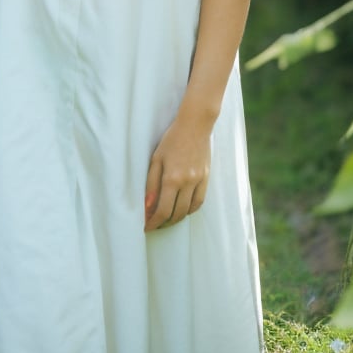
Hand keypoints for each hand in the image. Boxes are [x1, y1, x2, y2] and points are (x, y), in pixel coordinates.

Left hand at [144, 113, 211, 231]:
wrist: (195, 126)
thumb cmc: (171, 139)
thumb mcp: (156, 159)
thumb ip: (151, 184)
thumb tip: (148, 206)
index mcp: (172, 178)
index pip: (162, 210)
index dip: (154, 222)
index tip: (146, 227)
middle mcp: (187, 183)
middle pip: (176, 214)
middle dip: (163, 223)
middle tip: (154, 225)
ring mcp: (198, 182)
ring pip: (188, 210)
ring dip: (176, 219)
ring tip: (166, 219)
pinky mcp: (206, 178)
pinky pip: (199, 202)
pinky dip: (189, 210)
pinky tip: (182, 210)